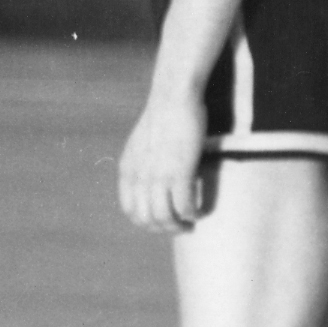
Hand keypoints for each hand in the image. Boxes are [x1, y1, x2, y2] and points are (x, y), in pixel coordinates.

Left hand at [118, 87, 209, 232]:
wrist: (173, 97)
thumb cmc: (163, 116)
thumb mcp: (142, 144)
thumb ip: (142, 164)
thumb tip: (152, 182)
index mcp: (127, 170)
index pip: (130, 211)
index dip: (148, 222)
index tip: (165, 220)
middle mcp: (139, 177)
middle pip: (147, 220)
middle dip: (165, 228)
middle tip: (181, 225)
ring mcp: (158, 176)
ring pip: (165, 218)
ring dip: (179, 226)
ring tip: (190, 222)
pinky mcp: (180, 172)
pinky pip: (184, 207)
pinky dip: (192, 214)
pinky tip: (200, 211)